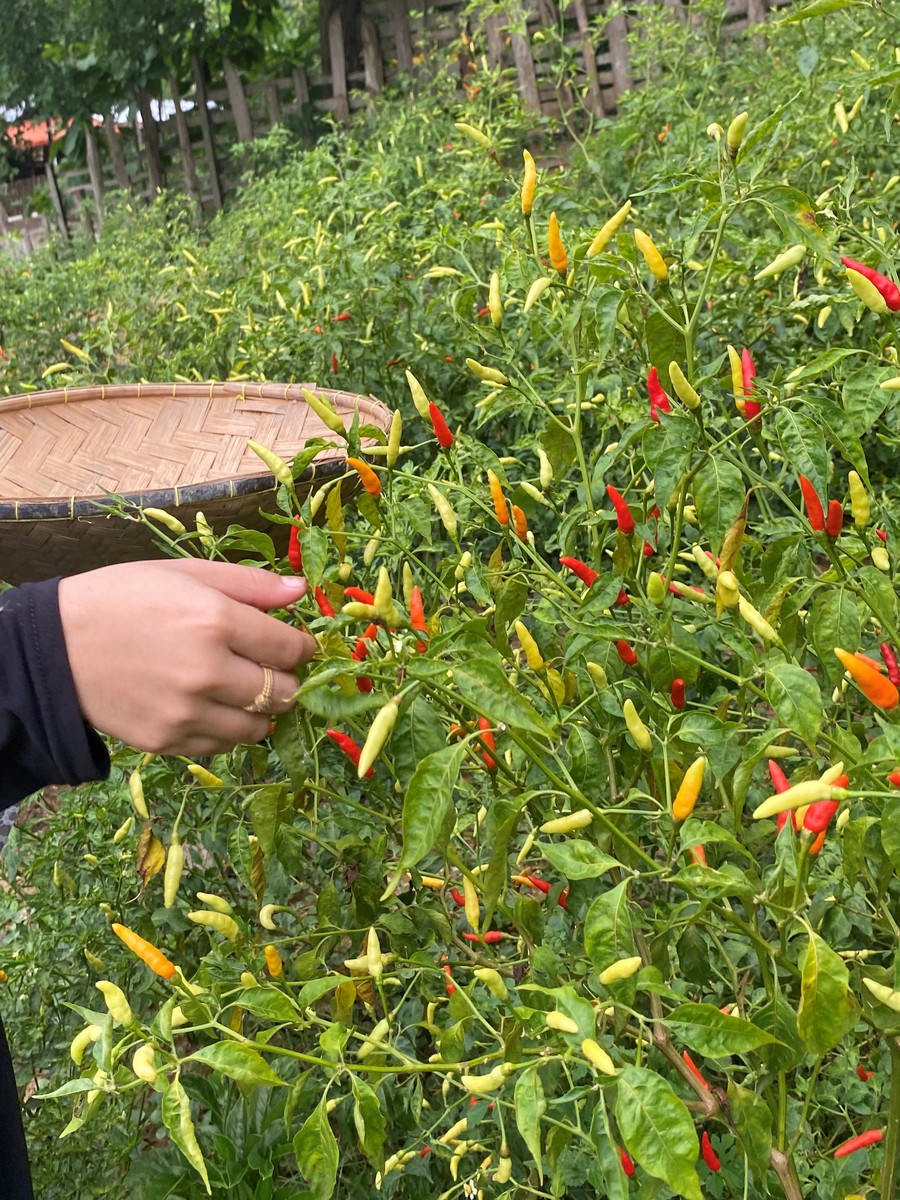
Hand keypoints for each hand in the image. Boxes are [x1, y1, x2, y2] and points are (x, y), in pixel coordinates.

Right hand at [58, 559, 314, 755]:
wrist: (57, 645)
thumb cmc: (124, 598)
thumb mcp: (186, 573)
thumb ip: (249, 584)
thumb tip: (301, 590)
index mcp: (216, 622)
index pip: (291, 649)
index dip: (301, 647)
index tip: (294, 644)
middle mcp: (207, 672)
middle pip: (283, 693)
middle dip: (286, 681)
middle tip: (269, 669)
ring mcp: (187, 713)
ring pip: (259, 728)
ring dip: (261, 711)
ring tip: (241, 690)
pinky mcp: (167, 741)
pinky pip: (223, 746)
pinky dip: (228, 730)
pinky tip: (212, 707)